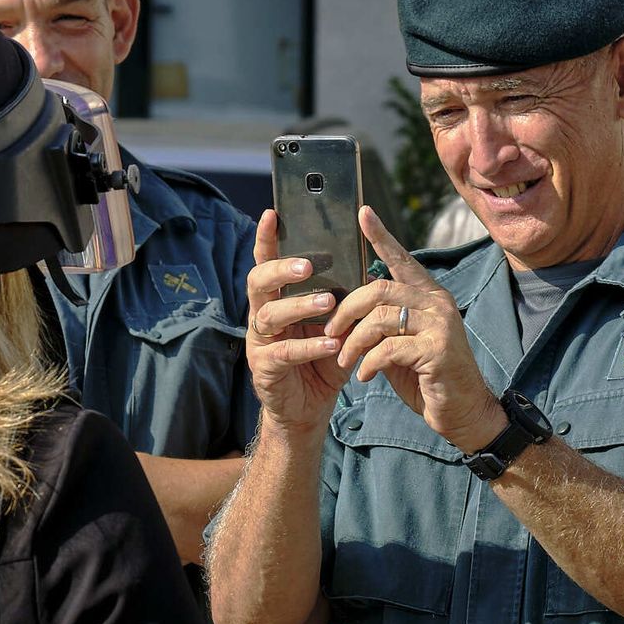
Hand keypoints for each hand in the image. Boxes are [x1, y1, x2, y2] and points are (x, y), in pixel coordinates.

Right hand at [244, 209, 349, 433]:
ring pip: (269, 315)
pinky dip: (308, 347)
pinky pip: (284, 353)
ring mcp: (260, 342)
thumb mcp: (334, 324)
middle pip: (258, 282)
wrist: (307, 410)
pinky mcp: (265, 368)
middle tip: (307, 264)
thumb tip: (365, 263)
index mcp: (277, 298)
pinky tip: (330, 344)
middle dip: (281, 269)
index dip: (267, 238)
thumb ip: (341, 298)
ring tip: (327, 303)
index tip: (273, 213)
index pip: (267, 261)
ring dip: (299, 306)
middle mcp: (262, 315)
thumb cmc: (321, 360)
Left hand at [324, 206, 501, 453]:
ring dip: (353, 342)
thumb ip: (381, 324)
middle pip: (379, 289)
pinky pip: (389, 348)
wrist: (463, 413)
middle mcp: (437, 303)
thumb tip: (346, 311)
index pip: (401, 259)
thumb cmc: (426, 378)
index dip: (381, 235)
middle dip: (346, 310)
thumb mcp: (400, 346)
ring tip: (345, 361)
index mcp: (428, 296)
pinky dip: (369, 363)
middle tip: (331, 331)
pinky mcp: (438, 350)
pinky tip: (364, 376)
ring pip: (380, 319)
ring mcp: (440, 325)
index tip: (362, 212)